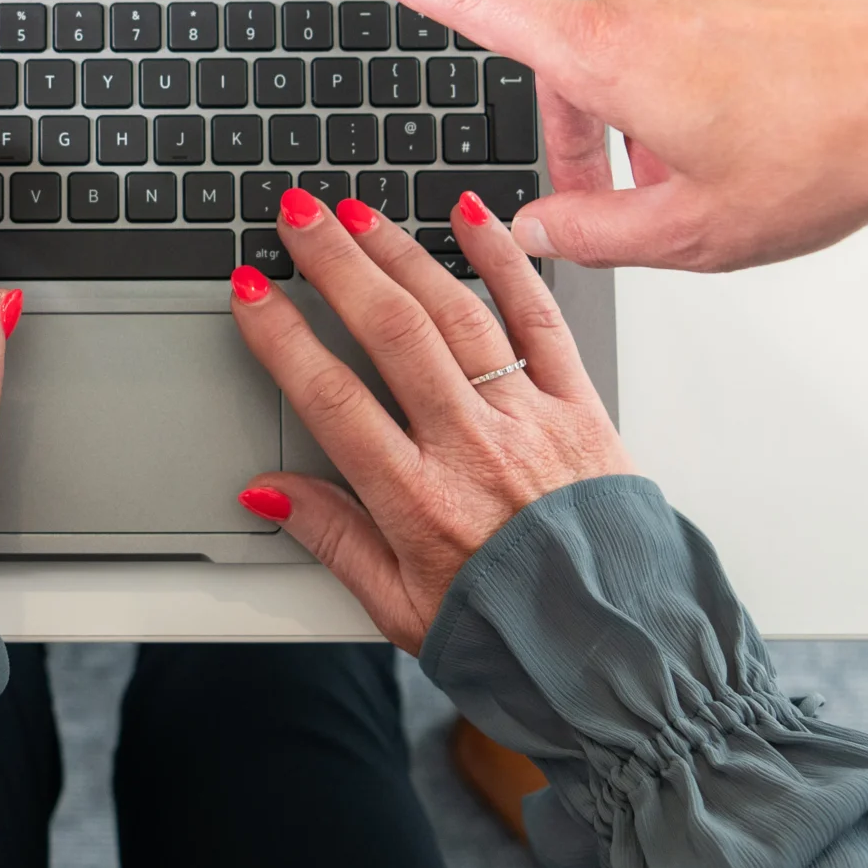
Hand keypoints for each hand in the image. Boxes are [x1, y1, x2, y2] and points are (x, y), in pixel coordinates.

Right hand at [228, 186, 629, 651]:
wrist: (618, 654)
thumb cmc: (509, 634)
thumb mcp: (398, 608)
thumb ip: (331, 539)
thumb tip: (267, 491)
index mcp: (418, 502)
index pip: (332, 400)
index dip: (283, 337)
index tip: (250, 292)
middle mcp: (472, 449)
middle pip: (391, 333)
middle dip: (335, 264)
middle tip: (297, 218)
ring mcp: (529, 419)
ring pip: (456, 313)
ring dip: (401, 252)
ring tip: (357, 213)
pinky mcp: (580, 405)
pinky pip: (539, 316)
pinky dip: (505, 260)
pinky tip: (471, 217)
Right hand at [331, 0, 867, 271]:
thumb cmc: (834, 145)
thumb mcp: (698, 231)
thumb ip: (594, 233)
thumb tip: (536, 225)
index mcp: (607, 55)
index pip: (471, 5)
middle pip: (577, 60)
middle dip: (601, 129)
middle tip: (659, 195)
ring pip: (651, 34)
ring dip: (670, 92)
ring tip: (745, 148)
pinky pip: (712, 1)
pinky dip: (728, 52)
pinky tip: (782, 98)